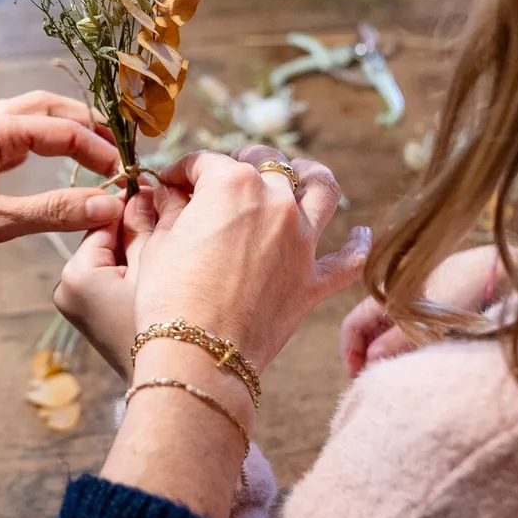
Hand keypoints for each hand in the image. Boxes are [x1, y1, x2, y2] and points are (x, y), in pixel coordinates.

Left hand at [0, 91, 122, 272]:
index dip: (99, 150)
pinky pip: (7, 138)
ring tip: (91, 155)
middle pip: (46, 108)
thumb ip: (53, 213)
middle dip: (85, 124)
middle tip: (116, 152)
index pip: (62, 129)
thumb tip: (108, 207)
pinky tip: (45, 167)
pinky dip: (36, 146)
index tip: (125, 176)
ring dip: (61, 132)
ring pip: (25, 120)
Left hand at [56, 194, 157, 376]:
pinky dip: (136, 276)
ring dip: (140, 253)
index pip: (105, 220)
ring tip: (174, 251)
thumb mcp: (156, 267)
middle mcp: (67, 289)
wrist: (172, 390)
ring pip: (114, 260)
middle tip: (176, 219)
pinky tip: (164, 277)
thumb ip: (148, 224)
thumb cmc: (166, 328)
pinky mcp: (91, 320)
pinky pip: (114, 282)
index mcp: (77, 274)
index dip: (136, 204)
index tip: (166, 193)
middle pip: (108, 240)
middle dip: (138, 230)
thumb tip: (146, 190)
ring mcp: (76, 307)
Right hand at [133, 146, 369, 370]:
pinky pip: (351, 259)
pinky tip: (360, 234)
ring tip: (302, 173)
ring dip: (311, 175)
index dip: (181, 172)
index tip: (170, 185)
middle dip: (241, 162)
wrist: (198, 355)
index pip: (205, 163)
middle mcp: (275, 203)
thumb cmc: (167, 300)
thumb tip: (170, 195)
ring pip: (323, 189)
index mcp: (231, 185)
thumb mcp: (157, 246)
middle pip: (267, 163)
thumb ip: (169, 211)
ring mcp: (302, 241)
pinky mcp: (314, 282)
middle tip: (223, 178)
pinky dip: (358, 244)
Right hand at [339, 245, 513, 376]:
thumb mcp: (427, 319)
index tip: (358, 377)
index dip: (349, 352)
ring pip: (385, 335)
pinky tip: (413, 364)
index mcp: (385, 295)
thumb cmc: (462, 289)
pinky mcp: (427, 314)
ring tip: (394, 376)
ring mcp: (409, 306)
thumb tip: (371, 360)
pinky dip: (402, 350)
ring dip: (384, 355)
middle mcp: (393, 300)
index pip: (352, 325)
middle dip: (365, 357)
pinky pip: (404, 334)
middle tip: (374, 382)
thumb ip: (397, 340)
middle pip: (365, 332)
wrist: (494, 271)